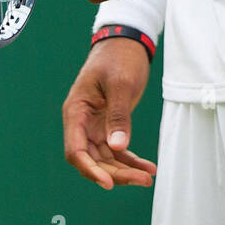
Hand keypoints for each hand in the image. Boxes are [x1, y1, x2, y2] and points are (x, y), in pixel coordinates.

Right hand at [62, 38, 155, 189]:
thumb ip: (118, 115)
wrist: (126, 42)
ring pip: (105, 158)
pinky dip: (130, 159)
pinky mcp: (108, 124)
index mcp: (76, 111)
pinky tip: (147, 167)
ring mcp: (94, 125)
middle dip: (115, 173)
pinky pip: (116, 149)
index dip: (90, 169)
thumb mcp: (120, 84)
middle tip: (141, 180)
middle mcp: (82, 122)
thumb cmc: (118, 57)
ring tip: (148, 176)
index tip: (108, 183)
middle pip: (92, 159)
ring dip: (125, 170)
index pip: (76, 150)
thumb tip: (118, 146)